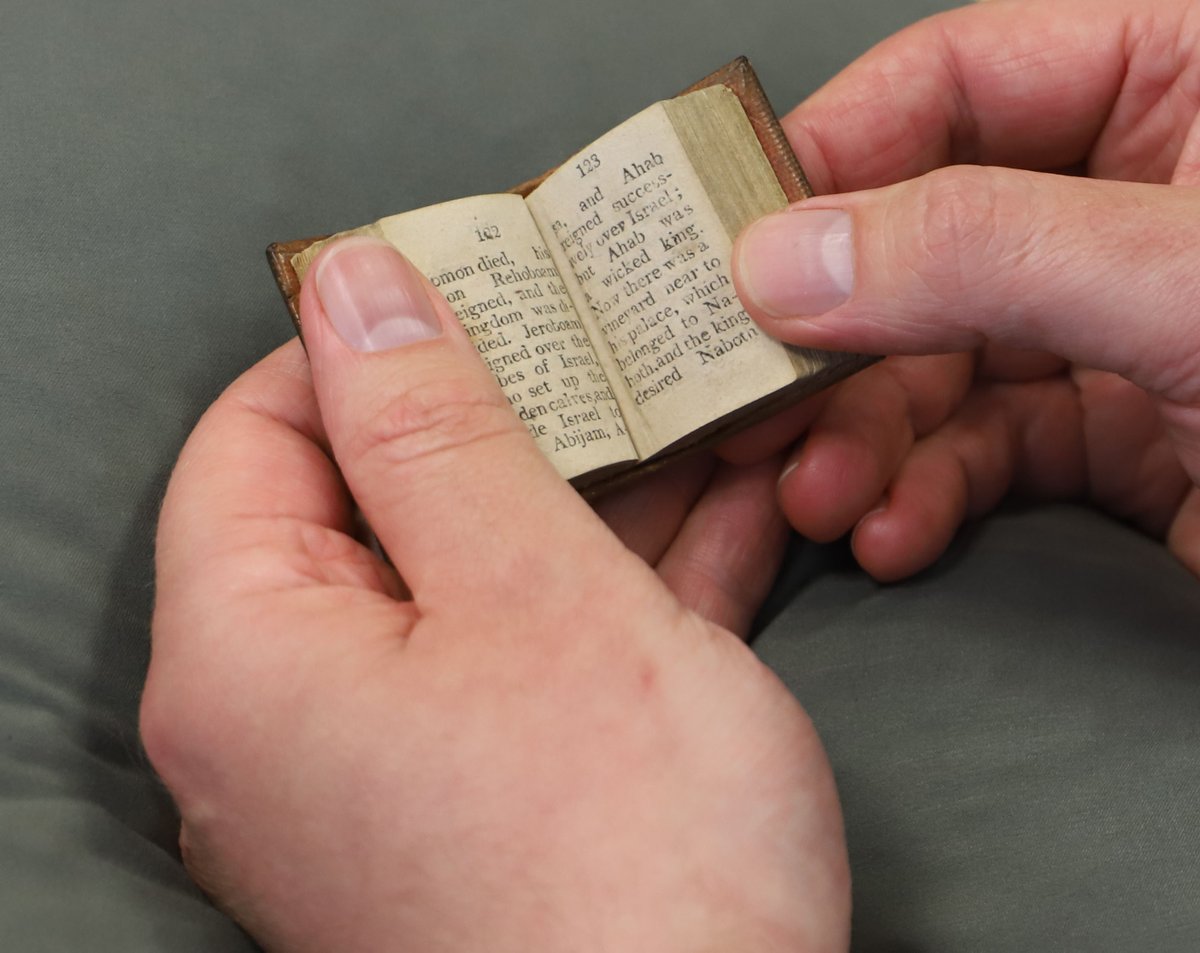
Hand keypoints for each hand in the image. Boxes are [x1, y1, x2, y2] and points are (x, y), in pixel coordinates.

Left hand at [141, 237, 848, 952]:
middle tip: (612, 336)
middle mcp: (296, 719)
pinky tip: (728, 507)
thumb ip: (432, 425)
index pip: (259, 434)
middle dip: (515, 413)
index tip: (476, 280)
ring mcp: (401, 763)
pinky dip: (627, 579)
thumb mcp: (529, 587)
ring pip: (486, 571)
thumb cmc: (624, 855)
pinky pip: (544, 650)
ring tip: (698, 399)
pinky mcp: (497, 797)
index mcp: (252, 656)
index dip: (364, 343)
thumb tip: (352, 286)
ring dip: (598, 489)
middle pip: (382, 500)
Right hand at [729, 0, 1199, 580]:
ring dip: (865, 438)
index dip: (830, 157)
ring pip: (937, 362)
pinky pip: (985, 449)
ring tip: (822, 496)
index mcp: (1185, 82)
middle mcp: (1138, 197)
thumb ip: (984, 251)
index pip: (953, 81)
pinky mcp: (1121, 434)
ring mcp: (1121, 322)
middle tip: (758, 400)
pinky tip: (894, 529)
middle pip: (920, 242)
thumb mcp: (1194, 285)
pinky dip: (926, 494)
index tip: (736, 243)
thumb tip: (792, 252)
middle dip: (836, 339)